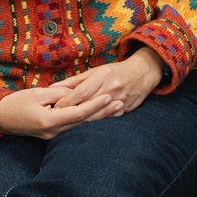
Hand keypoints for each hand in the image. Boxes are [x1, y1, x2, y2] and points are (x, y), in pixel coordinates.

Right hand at [0, 85, 121, 139]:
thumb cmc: (16, 103)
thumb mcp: (38, 93)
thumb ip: (60, 94)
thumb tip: (78, 92)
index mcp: (48, 121)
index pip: (78, 113)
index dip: (94, 104)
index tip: (109, 96)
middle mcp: (53, 132)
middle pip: (83, 122)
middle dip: (103, 113)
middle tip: (121, 104)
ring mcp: (53, 137)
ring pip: (81, 127)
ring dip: (99, 118)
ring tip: (117, 110)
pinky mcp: (52, 136)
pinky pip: (74, 129)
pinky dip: (88, 122)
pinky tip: (101, 117)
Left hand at [48, 47, 164, 115]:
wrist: (143, 73)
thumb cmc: (116, 71)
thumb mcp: (96, 71)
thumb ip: (74, 81)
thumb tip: (53, 88)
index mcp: (103, 76)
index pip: (81, 92)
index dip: (67, 101)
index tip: (54, 107)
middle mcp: (112, 88)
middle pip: (87, 104)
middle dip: (70, 112)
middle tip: (56, 117)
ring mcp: (120, 99)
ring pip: (97, 114)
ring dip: (81, 120)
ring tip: (67, 123)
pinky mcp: (127, 109)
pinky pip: (108, 119)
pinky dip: (95, 122)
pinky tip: (84, 126)